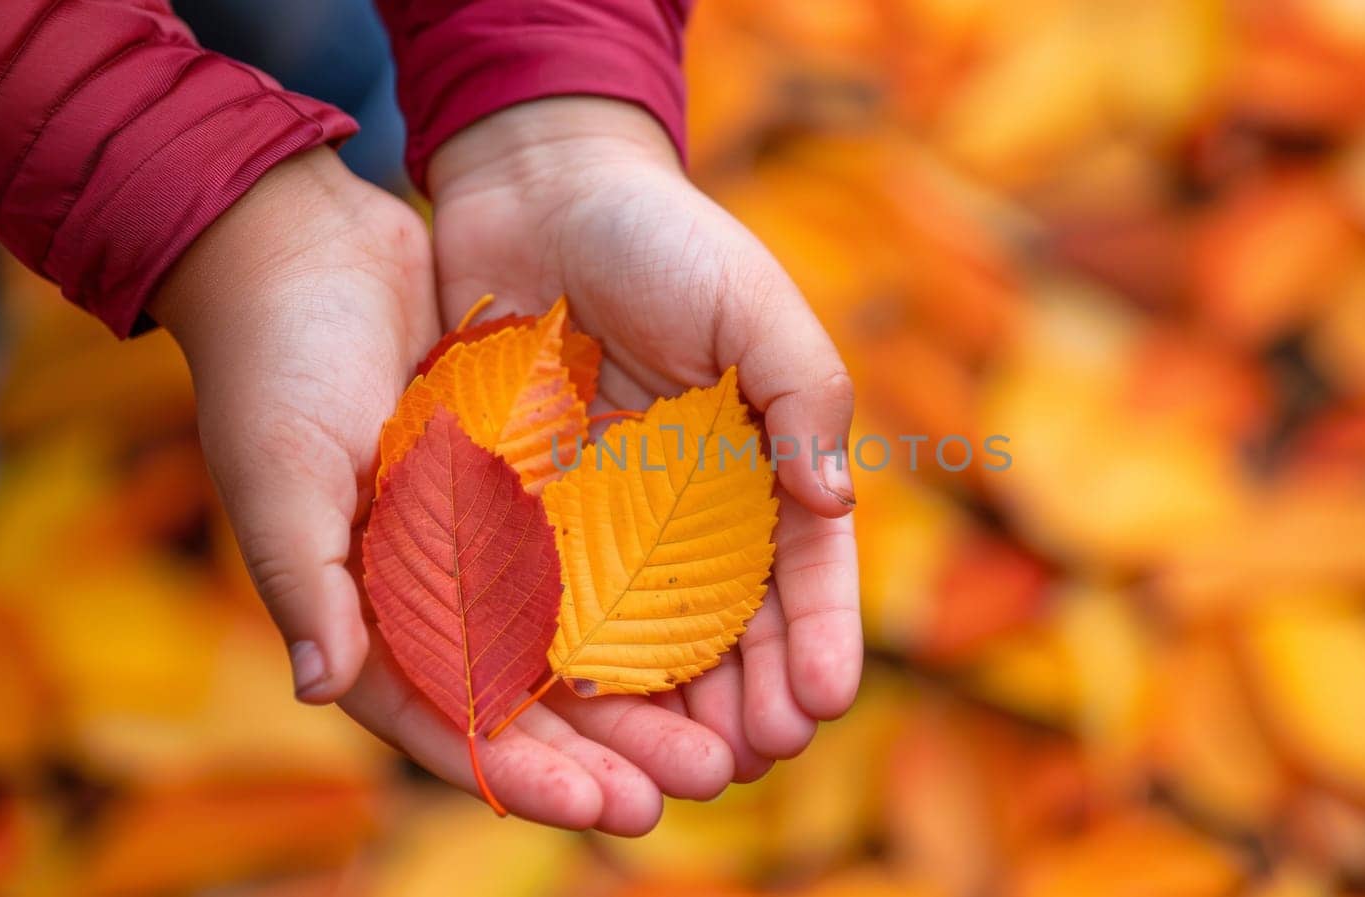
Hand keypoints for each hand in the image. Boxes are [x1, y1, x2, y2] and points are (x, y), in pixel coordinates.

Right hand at [150, 148, 721, 834]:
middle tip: (707, 778)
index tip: (609, 808)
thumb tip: (320, 685)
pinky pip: (601, 554)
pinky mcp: (532, 483)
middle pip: (538, 697)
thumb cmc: (272, 356)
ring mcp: (488, 538)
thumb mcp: (279, 466)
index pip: (456, 719)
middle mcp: (437, 589)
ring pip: (581, 637)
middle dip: (617, 748)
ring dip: (650, 688)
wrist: (312, 243)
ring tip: (731, 728)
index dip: (529, 773)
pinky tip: (716, 624)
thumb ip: (302, 576)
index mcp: (370, 610)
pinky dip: (650, 595)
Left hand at [429, 98, 862, 782]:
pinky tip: (578, 716)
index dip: (820, 638)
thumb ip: (802, 392)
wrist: (537, 192)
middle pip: (732, 627)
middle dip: (751, 698)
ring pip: (649, 639)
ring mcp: (611, 522)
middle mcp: (692, 511)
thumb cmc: (662, 236)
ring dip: (670, 709)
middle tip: (753, 760)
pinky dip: (570, 663)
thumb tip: (833, 503)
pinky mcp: (531, 516)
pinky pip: (553, 602)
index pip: (804, 570)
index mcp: (761, 465)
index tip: (827, 700)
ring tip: (682, 769)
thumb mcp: (751, 301)